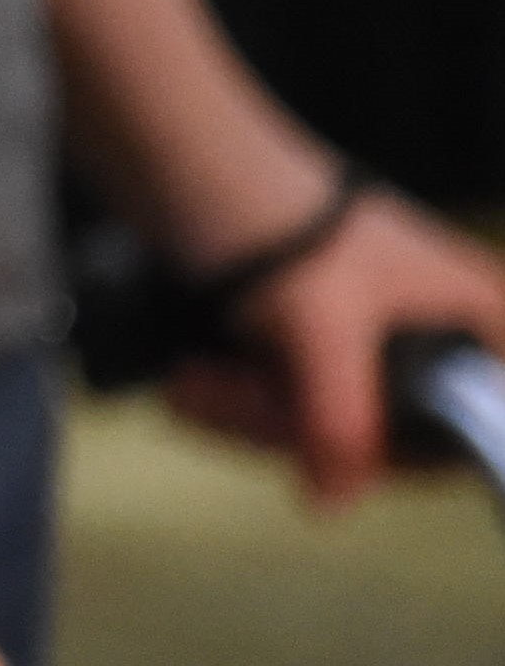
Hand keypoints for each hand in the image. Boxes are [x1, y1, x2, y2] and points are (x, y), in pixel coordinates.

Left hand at [183, 186, 504, 502]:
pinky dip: (233, 400)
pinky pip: (281, 405)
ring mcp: (369, 341)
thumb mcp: (322, 331)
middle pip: (380, 435)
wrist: (189, 165)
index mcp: (476, 321)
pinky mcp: (310, 344)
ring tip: (197, 381)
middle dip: (287, 426)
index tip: (330, 457)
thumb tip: (334, 500)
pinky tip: (194, 379)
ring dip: (245, 415)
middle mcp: (435, 334)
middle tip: (225, 395)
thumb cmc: (282, 226)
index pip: (474, 427)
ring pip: (320, 426)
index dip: (402, 455)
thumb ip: (340, 423)